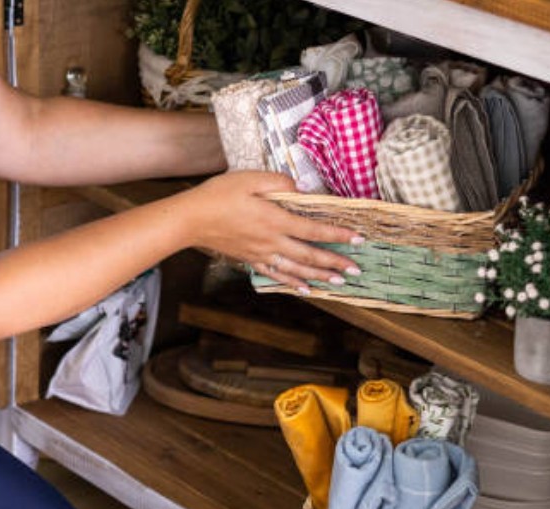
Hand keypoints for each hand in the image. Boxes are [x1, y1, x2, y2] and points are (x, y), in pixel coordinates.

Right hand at [179, 171, 362, 292]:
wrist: (191, 219)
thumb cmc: (219, 194)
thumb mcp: (250, 178)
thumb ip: (279, 183)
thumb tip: (301, 191)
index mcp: (275, 219)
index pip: (314, 229)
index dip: (338, 234)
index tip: (358, 238)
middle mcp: (272, 240)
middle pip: (310, 254)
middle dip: (336, 262)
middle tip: (356, 269)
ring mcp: (262, 253)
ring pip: (297, 268)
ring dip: (320, 276)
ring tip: (340, 282)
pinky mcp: (251, 259)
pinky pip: (277, 274)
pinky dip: (293, 282)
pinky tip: (305, 289)